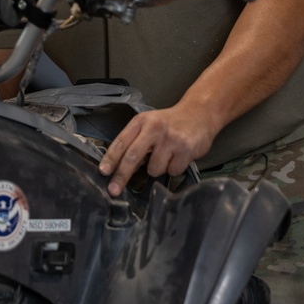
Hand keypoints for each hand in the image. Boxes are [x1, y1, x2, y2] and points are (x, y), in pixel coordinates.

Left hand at [97, 105, 215, 196]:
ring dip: (158, 168)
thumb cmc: (170, 123)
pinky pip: (172, 171)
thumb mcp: (149, 124)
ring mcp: (170, 139)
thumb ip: (135, 142)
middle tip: (114, 190)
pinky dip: (174, 168)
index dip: (111, 158)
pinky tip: (179, 156)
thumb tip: (120, 166)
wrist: (200, 113)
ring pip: (154, 169)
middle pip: (132, 157)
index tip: (103, 172)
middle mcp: (154, 128)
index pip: (121, 142)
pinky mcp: (186, 150)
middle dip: (121, 176)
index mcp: (141, 122)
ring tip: (166, 155)